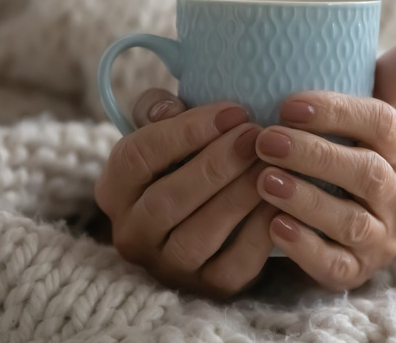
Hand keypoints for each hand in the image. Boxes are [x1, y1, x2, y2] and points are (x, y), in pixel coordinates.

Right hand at [95, 89, 275, 296]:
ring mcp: (168, 267)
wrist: (211, 214)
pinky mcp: (208, 288)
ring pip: (198, 236)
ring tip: (271, 165)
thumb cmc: (186, 160)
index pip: (137, 157)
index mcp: (114, 190)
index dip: (185, 131)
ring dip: (238, 196)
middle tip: (256, 137)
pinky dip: (259, 231)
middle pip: (167, 200)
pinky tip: (281, 201)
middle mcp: (132, 234)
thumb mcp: (165, 129)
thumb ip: (158, 109)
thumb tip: (168, 108)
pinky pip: (234, 265)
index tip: (233, 111)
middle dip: (216, 165)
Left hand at [254, 40, 395, 289]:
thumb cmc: (339, 151)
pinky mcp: (357, 270)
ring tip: (263, 180)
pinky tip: (272, 226)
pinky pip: (336, 266)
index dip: (337, 112)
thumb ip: (384, 80)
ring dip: (307, 199)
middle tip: (265, 140)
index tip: (288, 104)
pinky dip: (304, 247)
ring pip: (352, 222)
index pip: (382, 123)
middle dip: (314, 155)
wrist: (329, 218)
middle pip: (366, 173)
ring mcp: (382, 237)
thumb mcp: (356, 117)